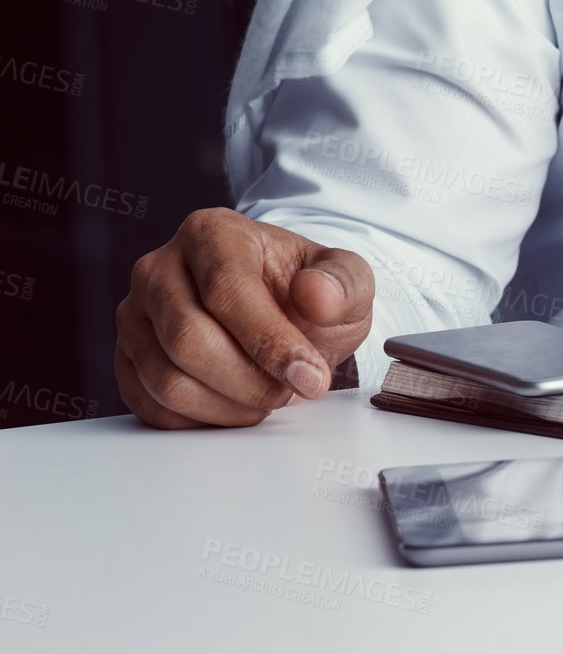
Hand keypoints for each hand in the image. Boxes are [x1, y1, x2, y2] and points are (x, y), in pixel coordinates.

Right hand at [114, 208, 373, 427]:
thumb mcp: (347, 281)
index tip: (311, 376)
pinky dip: (202, 420)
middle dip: (250, 380)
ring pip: (166, 381)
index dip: (270, 342)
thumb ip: (344, 282)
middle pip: (187, 339)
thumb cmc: (309, 295)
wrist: (284, 312)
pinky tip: (237, 405)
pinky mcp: (125, 359)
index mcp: (211, 233)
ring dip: (230, 406)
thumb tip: (318, 294)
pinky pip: (151, 406)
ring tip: (268, 394)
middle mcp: (159, 268)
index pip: (226, 289)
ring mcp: (135, 316)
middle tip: (292, 389)